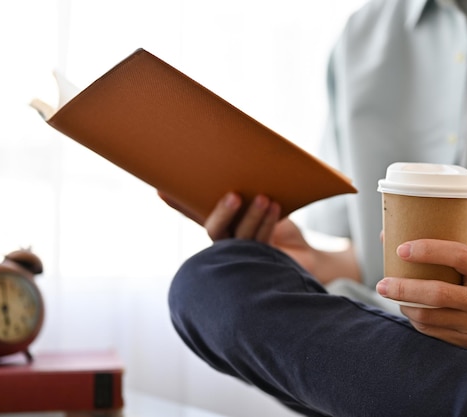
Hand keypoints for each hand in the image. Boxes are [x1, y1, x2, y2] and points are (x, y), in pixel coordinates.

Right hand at [160, 190, 320, 273]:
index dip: (178, 204)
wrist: (305, 255)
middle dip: (223, 212)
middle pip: (214, 229)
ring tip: (265, 198)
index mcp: (222, 224)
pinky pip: (262, 242)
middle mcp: (226, 241)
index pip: (195, 213)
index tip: (161, 189)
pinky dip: (268, 223)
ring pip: (241, 237)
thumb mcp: (266, 200)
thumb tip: (249, 157)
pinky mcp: (261, 261)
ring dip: (252, 216)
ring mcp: (243, 253)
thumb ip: (254, 188)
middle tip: (234, 195)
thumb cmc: (279, 224)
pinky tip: (276, 208)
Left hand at [376, 239, 466, 361]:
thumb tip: (388, 234)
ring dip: (405, 306)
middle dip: (405, 288)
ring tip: (391, 295)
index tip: (401, 249)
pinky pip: (432, 331)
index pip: (459, 256)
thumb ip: (442, 254)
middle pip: (438, 294)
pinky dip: (414, 319)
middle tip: (382, 284)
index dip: (429, 251)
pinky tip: (407, 309)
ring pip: (430, 317)